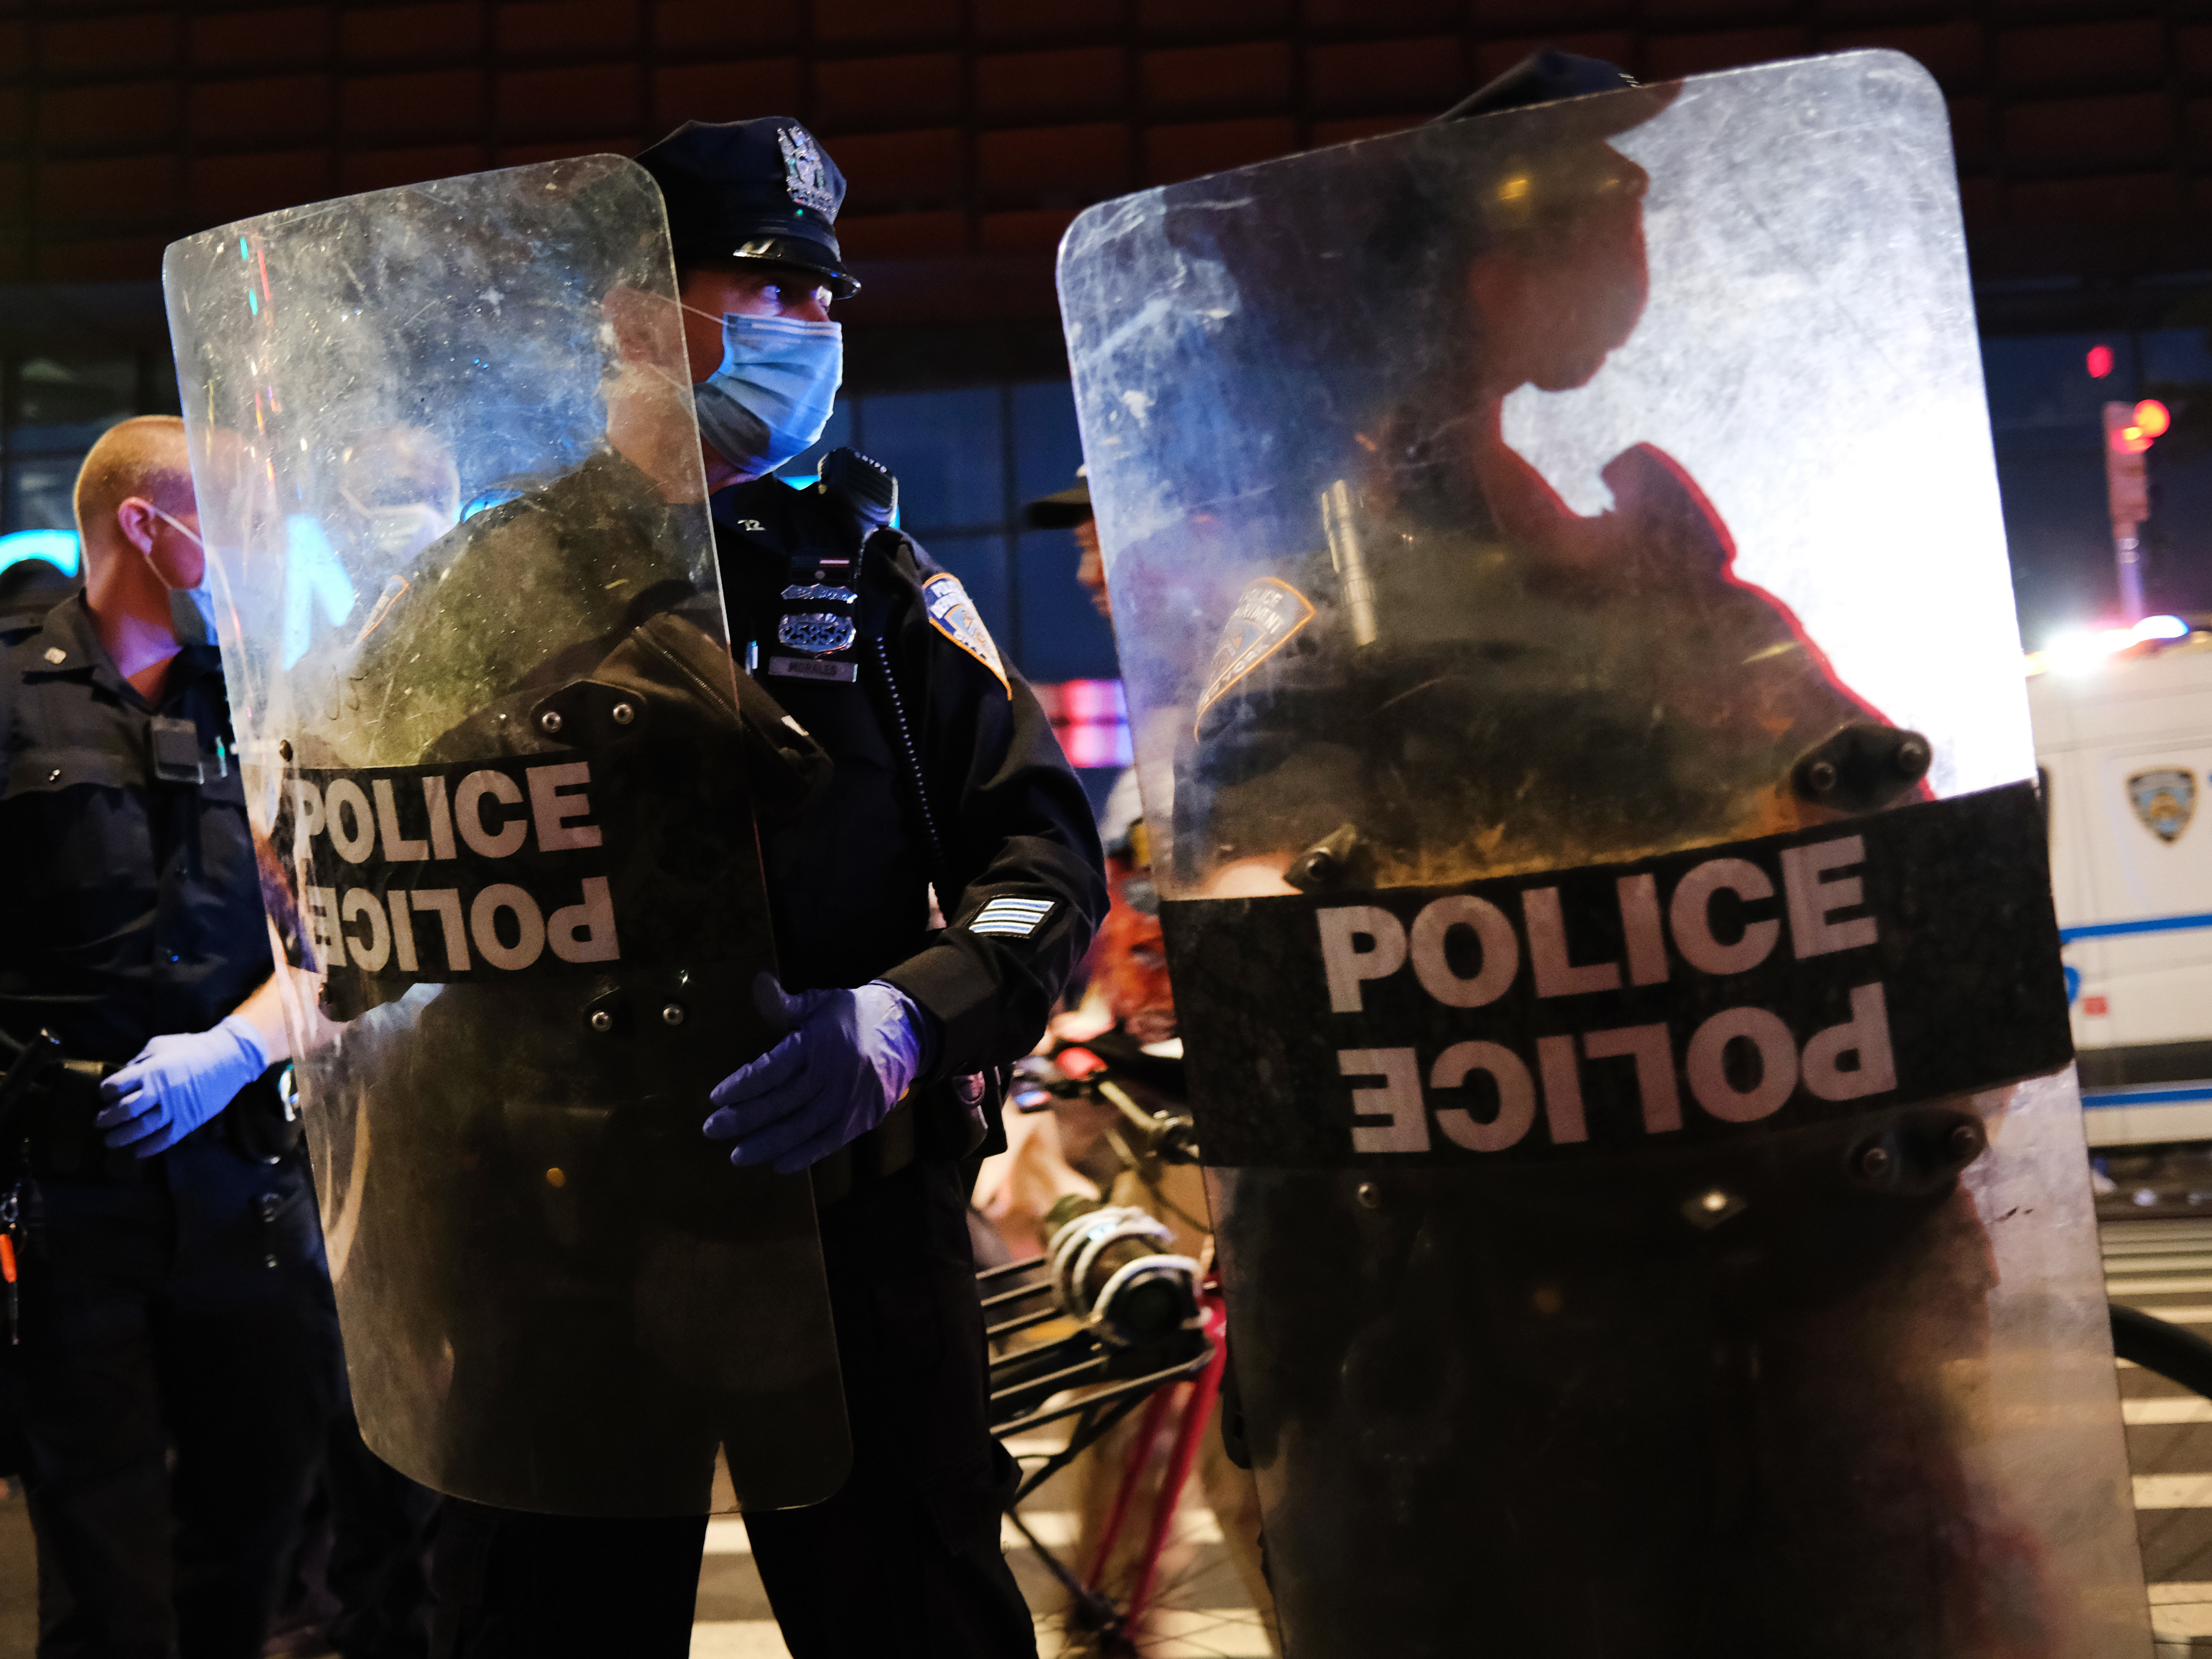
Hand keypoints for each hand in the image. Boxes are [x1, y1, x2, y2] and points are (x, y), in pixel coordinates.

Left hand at [96, 1014, 269, 1156]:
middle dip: (107, 1118)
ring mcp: (175, 1108)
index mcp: (151, 1070)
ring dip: (122, 1137)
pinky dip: (149, 1148)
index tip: (105, 1096)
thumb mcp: (160, 1045)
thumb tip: (123, 1075)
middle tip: (99, 1123)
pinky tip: (137, 1151)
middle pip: (125, 1110)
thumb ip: (140, 1060)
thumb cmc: (192, 1048)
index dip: (106, 1092)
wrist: (229, 1058)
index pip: (116, 1086)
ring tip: (110, 1141)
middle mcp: (160, 1091)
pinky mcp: (189, 1120)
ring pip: (142, 1128)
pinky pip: (165, 1139)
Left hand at [703, 974, 934, 1173]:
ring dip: (767, 1144)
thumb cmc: (851, 1016)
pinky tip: (779, 1164)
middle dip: (743, 1119)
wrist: (905, 1031)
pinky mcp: (862, 1118)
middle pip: (781, 1102)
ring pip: (802, 1127)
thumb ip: (784, 1004)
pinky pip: (830, 1142)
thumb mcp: (818, 1003)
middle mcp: (832, 1073)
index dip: (742, 1084)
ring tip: (737, 1156)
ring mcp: (848, 1099)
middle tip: (711, 1129)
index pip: (772, 1068)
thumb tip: (758, 983)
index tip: (715, 1098)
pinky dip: (805, 1156)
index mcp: (817, 1042)